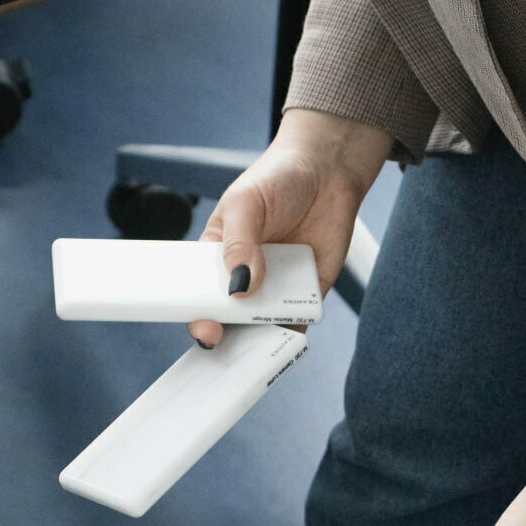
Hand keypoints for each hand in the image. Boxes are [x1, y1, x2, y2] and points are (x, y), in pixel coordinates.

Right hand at [188, 109, 390, 346]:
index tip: (204, 328)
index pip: (201, 294)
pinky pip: (295, 323)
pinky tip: (287, 344)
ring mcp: (274, 290)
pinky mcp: (305, 295)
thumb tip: (241, 287)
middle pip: (228, 319)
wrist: (327, 171)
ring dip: (257, 344)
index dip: (198, 314)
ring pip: (260, 328)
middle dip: (225, 338)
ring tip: (257, 354)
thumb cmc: (277, 180)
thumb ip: (239, 243)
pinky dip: (290, 337)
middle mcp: (244, 279)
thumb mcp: (245, 204)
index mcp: (218, 258)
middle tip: (227, 345)